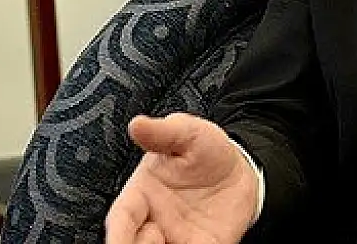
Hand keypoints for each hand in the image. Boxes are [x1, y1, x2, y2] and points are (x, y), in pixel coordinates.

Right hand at [105, 113, 258, 243]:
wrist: (240, 167)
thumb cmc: (205, 150)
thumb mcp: (187, 132)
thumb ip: (163, 132)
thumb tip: (138, 124)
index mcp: (142, 194)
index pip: (122, 218)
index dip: (117, 233)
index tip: (116, 242)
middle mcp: (155, 221)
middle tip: (156, 237)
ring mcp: (178, 237)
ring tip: (179, 241)